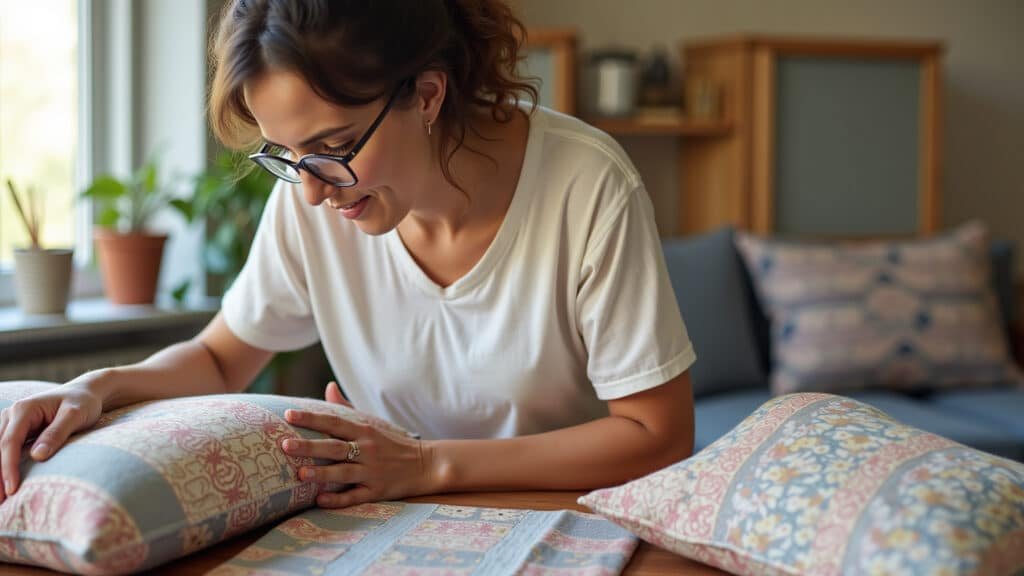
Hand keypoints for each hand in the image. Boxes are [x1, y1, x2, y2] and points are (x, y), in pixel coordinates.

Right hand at [0, 375, 104, 501]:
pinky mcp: (14, 432)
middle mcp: (11, 415)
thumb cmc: (83, 403)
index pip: (9, 442)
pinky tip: (2, 484)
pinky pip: (1, 450)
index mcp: (24, 409)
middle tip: (0, 502)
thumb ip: (57, 433)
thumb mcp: (75, 415)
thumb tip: (37, 456)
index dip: (8, 467)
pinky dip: (0, 466)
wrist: (85, 393)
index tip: (12, 490)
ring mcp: (9, 423)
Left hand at [280, 384, 435, 507]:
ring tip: (300, 474)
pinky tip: (320, 500)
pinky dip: (338, 499)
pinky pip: (355, 496)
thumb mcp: (372, 423)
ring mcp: (372, 471)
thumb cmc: (392, 443)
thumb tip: (328, 387)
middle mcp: (367, 450)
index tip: (288, 415)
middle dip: (309, 446)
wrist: (426, 464)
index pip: (333, 422)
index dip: (310, 418)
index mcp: (364, 431)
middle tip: (284, 445)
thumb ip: (347, 408)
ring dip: (322, 474)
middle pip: (335, 447)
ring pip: (343, 472)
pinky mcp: (377, 491)